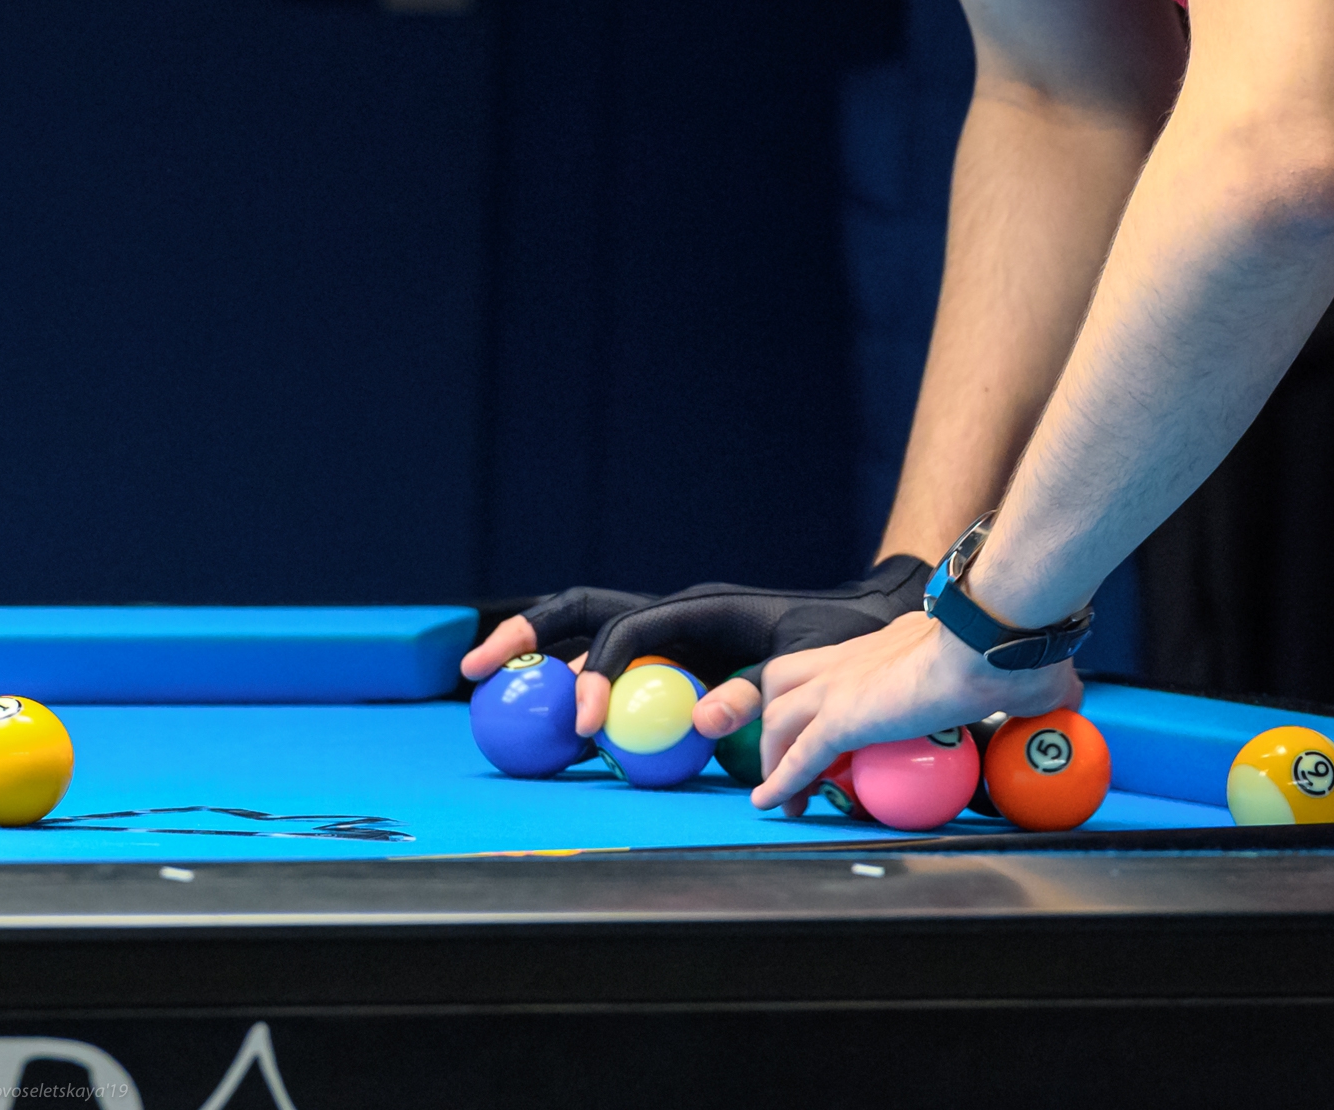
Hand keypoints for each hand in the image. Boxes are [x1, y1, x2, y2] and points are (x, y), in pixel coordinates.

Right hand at [458, 560, 933, 742]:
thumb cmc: (838, 641)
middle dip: (525, 635)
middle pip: (580, 612)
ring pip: (583, 633)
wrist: (859, 622)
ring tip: (483, 685)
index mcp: (700, 608)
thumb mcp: (804, 665)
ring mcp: (666, 633)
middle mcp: (672, 613)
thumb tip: (701, 719)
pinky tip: (546, 725)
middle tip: (474, 671)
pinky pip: (607, 667)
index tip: (581, 724)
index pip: (626, 631)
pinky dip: (569, 686)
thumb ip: (753, 690)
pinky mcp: (668, 658)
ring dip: (533, 654)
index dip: (594, 673)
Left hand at [752, 612, 1082, 810]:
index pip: (841, 666)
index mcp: (893, 645)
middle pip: (788, 679)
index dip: (828, 694)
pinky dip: (782, 778)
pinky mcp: (843, 716)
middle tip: (791, 760)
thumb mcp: (1020, 673)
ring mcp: (843, 684)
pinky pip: (798, 753)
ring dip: (774, 754)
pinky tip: (774, 804)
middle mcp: (856, 658)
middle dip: (779, 719)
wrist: (991, 640)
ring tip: (782, 796)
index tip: (834, 730)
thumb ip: (1034, 689)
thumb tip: (1069, 700)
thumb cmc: (1011, 649)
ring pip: (780, 715)